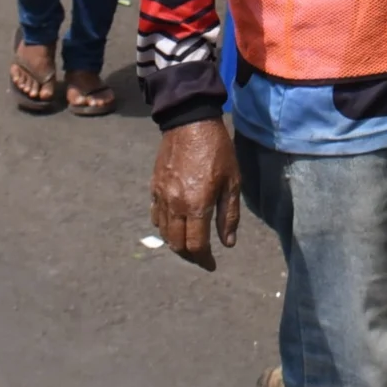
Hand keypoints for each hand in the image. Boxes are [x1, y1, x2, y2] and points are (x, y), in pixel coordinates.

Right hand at [151, 118, 242, 270]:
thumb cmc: (217, 150)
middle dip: (189, 255)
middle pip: (177, 244)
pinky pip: (155, 215)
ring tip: (189, 244)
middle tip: (201, 257)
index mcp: (197, 205)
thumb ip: (229, 215)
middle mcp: (175, 205)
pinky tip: (174, 224)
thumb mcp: (232, 182)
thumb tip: (227, 243)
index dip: (204, 260)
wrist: (190, 122)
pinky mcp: (154, 187)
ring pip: (163, 232)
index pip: (196, 245)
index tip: (211, 264)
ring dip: (176, 243)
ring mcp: (161, 196)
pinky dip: (164, 226)